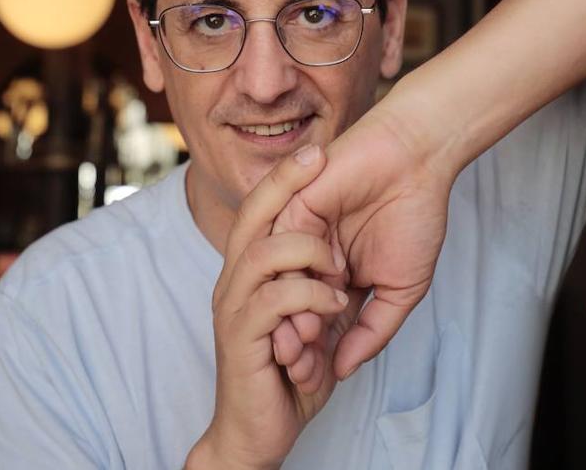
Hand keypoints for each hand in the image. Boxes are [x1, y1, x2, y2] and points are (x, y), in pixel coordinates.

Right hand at [186, 144, 366, 469]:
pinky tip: (336, 304)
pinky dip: (311, 294)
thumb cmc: (282, 380)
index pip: (260, 211)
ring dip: (310, 252)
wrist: (253, 434)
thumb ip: (323, 293)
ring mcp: (234, 306)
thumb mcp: (312, 326)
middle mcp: (233, 281)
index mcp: (247, 273)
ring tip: (341, 272)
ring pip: (265, 252)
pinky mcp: (243, 336)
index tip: (316, 151)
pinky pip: (276, 297)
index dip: (285, 178)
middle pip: (253, 215)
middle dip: (287, 182)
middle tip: (321, 159)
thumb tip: (352, 265)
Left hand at [271, 90, 452, 386]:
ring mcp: (298, 236)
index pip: (315, 324)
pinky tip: (309, 300)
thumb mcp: (400, 289)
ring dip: (288, 317)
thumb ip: (373, 331)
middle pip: (289, 310)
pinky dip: (291, 281)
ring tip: (303, 339)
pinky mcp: (291, 211)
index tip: (317, 386)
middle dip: (292, 345)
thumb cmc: (414, 215)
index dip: (314, 356)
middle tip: (300, 370)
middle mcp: (309, 258)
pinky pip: (280, 253)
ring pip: (280, 286)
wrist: (415, 161)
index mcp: (332, 276)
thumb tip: (346, 371)